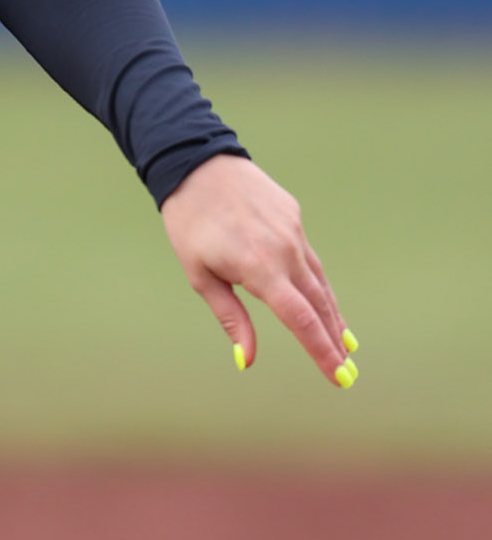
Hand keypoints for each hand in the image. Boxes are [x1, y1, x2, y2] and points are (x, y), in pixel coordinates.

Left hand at [160, 153, 355, 384]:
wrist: (195, 161)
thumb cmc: (190, 223)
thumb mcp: (200, 275)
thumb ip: (230, 318)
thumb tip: (247, 360)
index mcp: (260, 268)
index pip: (301, 320)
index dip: (322, 352)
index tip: (340, 378)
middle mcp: (284, 249)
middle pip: (318, 304)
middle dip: (334, 340)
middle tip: (348, 371)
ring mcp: (292, 230)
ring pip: (318, 280)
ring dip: (331, 312)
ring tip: (346, 341)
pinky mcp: (292, 214)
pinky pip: (308, 255)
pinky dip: (317, 280)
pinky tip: (320, 296)